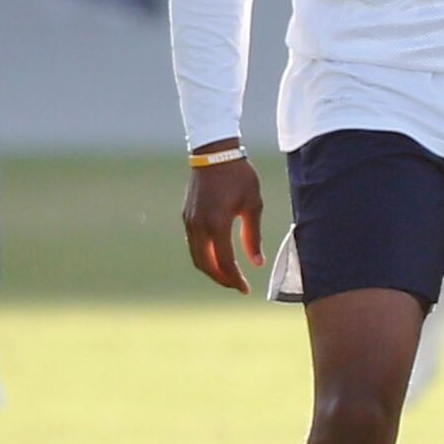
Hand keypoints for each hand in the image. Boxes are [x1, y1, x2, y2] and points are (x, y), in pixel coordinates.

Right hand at [182, 152, 264, 292]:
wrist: (214, 154)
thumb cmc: (239, 176)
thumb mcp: (253, 205)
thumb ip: (252, 236)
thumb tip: (257, 263)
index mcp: (216, 224)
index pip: (224, 261)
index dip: (234, 279)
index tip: (245, 289)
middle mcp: (198, 225)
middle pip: (205, 264)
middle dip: (222, 278)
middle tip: (238, 286)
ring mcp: (189, 221)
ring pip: (197, 256)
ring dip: (212, 269)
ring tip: (230, 275)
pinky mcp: (187, 216)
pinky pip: (194, 244)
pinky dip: (206, 256)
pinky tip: (220, 258)